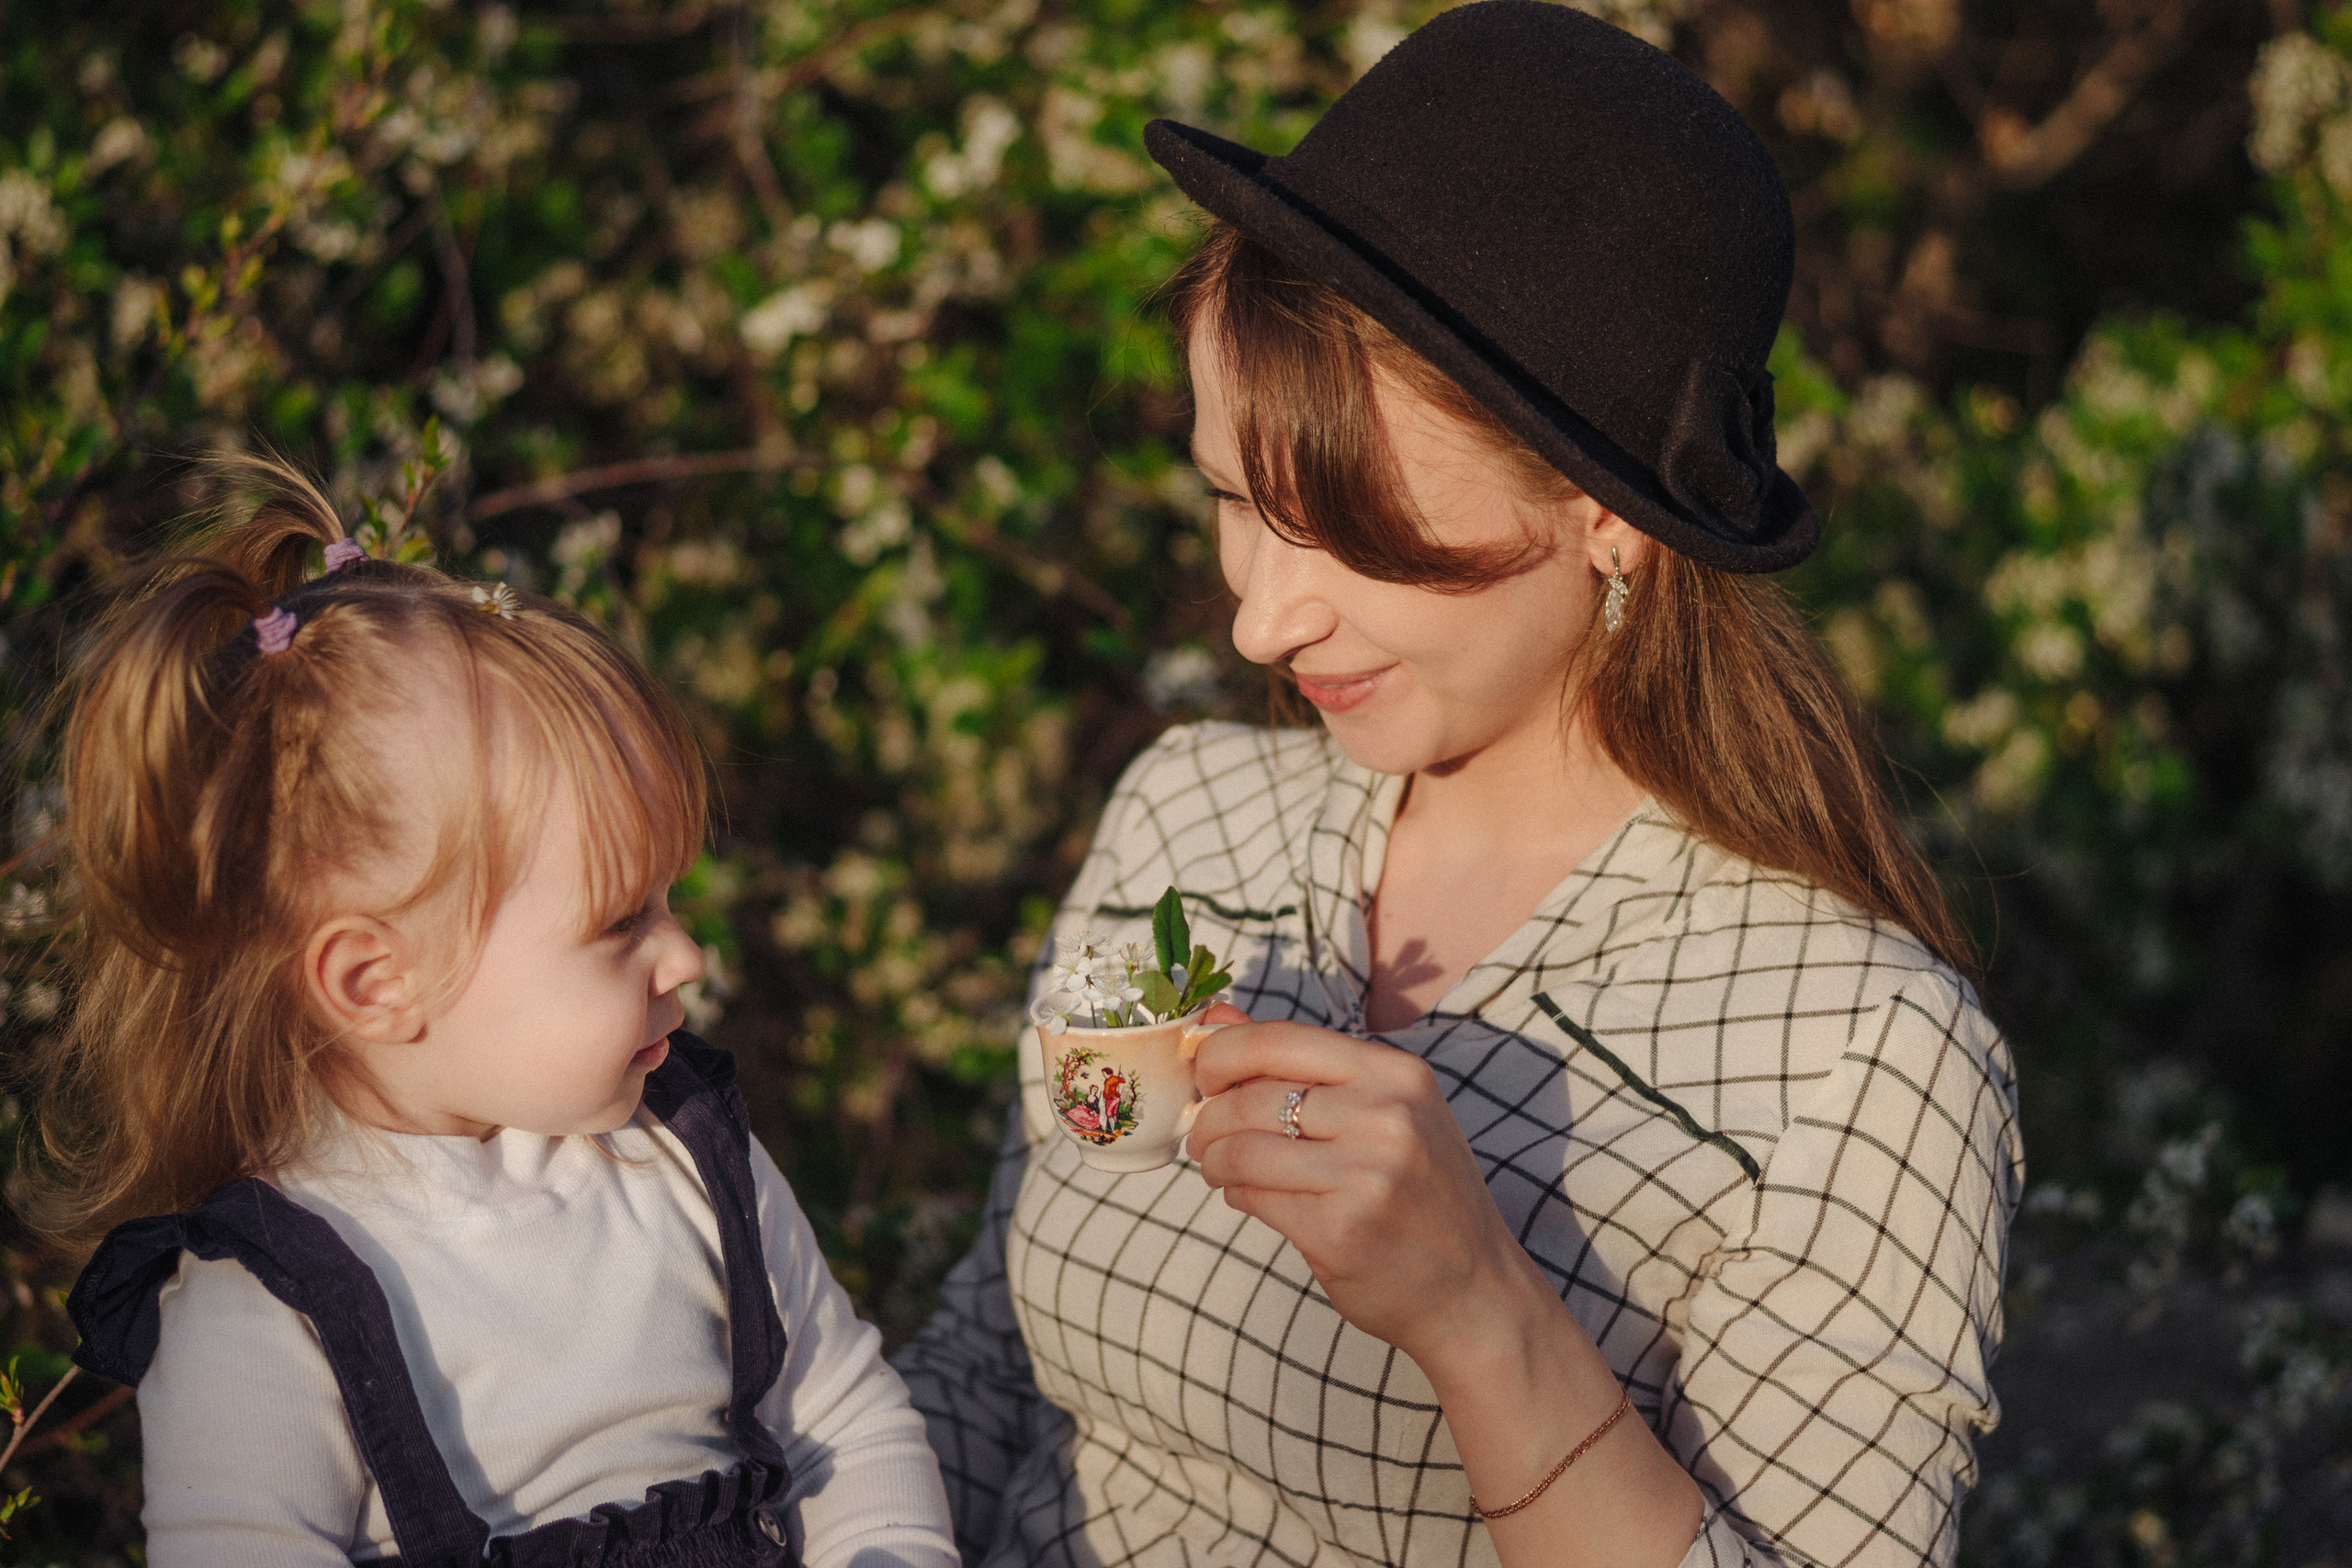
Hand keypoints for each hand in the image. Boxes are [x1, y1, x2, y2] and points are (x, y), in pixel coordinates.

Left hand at [1183, 1003, 1555, 1367]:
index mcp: (1398, 1073)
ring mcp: (1367, 1174)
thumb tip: (1214, 1018)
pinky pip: (1254, 1196)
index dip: (1221, 1054)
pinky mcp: (1340, 1230)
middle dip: (1209, 1117)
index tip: (1205, 1078)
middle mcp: (1388, 1115)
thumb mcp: (1384, 1112)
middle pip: (1251, 1097)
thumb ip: (1299, 1065)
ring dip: (1214, 1160)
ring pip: (1243, 1149)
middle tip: (1204, 1136)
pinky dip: (1235, 1194)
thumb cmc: (1421, 1194)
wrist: (1475, 1291)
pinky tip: (1244, 1196)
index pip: (1279, 1039)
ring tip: (1218, 1168)